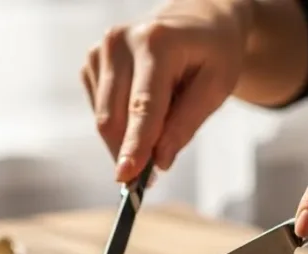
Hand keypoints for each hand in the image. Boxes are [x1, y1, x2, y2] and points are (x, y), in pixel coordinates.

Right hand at [81, 1, 249, 182]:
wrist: (197, 20)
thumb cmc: (213, 53)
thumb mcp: (216, 87)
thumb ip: (186, 124)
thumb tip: (159, 161)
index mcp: (156, 42)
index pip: (143, 106)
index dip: (135, 145)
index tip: (127, 177)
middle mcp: (120, 41)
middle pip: (114, 117)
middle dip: (129, 152)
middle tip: (148, 179)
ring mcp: (100, 50)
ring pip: (104, 119)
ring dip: (128, 138)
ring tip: (162, 121)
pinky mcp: (91, 62)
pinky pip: (101, 112)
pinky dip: (122, 123)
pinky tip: (144, 107)